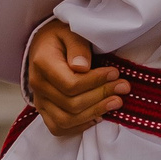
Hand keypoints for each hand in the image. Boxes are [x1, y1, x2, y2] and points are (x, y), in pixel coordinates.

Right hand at [26, 18, 125, 135]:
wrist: (44, 44)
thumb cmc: (61, 37)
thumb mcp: (70, 31)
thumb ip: (77, 47)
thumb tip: (82, 67)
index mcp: (42, 64)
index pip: (71, 84)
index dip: (96, 82)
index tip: (115, 73)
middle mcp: (37, 85)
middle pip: (71, 104)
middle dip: (101, 96)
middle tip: (123, 87)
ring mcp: (39, 100)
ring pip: (66, 120)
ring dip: (95, 113)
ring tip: (116, 102)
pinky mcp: (44, 110)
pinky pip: (59, 128)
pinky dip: (80, 126)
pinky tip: (98, 116)